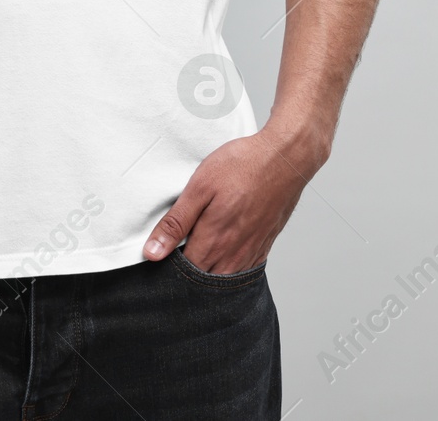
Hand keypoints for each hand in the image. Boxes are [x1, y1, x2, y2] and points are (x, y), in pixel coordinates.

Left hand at [142, 127, 326, 273]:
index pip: (184, 273)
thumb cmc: (242, 166)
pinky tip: (222, 256)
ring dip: (210, 274)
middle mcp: (233, 253)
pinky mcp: (264, 244)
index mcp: (213, 240)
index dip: (169, 270)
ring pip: (225, 279)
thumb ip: (176, 222)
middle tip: (176, 260)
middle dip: (188, 276)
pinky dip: (230, 270)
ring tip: (198, 257)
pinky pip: (244, 270)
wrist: (285, 158)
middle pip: (205, 280)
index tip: (161, 260)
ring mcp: (251, 251)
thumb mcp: (199, 187)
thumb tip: (153, 253)